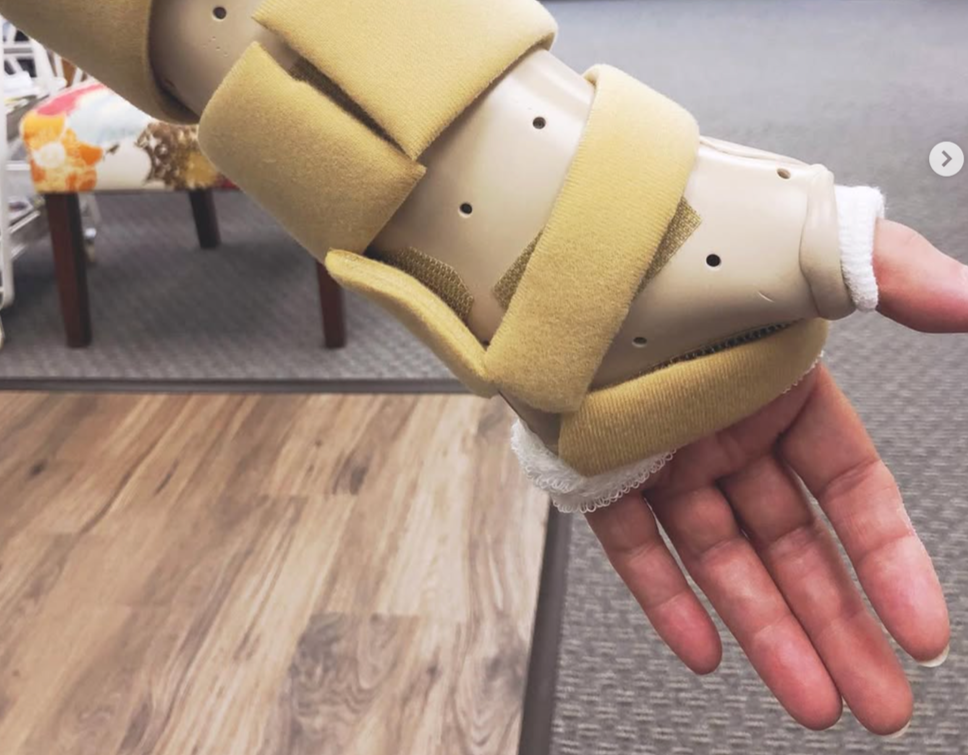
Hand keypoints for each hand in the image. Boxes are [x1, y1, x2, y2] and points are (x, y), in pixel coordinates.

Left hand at [587, 220, 964, 735]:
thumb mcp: (792, 248)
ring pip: (725, 559)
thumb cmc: (672, 238)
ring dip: (769, 631)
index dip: (889, 560)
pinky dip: (668, 599)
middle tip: (879, 700)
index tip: (921, 630)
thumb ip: (887, 274)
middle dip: (840, 624)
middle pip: (796, 545)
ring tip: (813, 700)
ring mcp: (663, 455)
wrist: (556, 240)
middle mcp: (726, 429)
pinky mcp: (598, 472)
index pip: (851, 490)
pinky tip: (707, 650)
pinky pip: (637, 549)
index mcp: (780, 388)